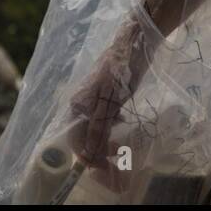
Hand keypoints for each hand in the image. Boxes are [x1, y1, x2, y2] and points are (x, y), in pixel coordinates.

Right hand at [66, 31, 144, 171]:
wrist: (135, 43)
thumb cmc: (121, 71)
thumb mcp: (111, 102)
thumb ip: (99, 127)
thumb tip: (90, 153)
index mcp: (78, 105)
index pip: (75, 139)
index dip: (87, 155)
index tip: (103, 168)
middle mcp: (82, 104)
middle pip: (84, 135)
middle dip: (97, 150)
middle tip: (115, 159)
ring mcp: (94, 99)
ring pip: (95, 127)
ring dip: (104, 139)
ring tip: (119, 146)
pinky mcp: (106, 94)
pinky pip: (104, 117)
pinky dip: (111, 125)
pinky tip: (121, 122)